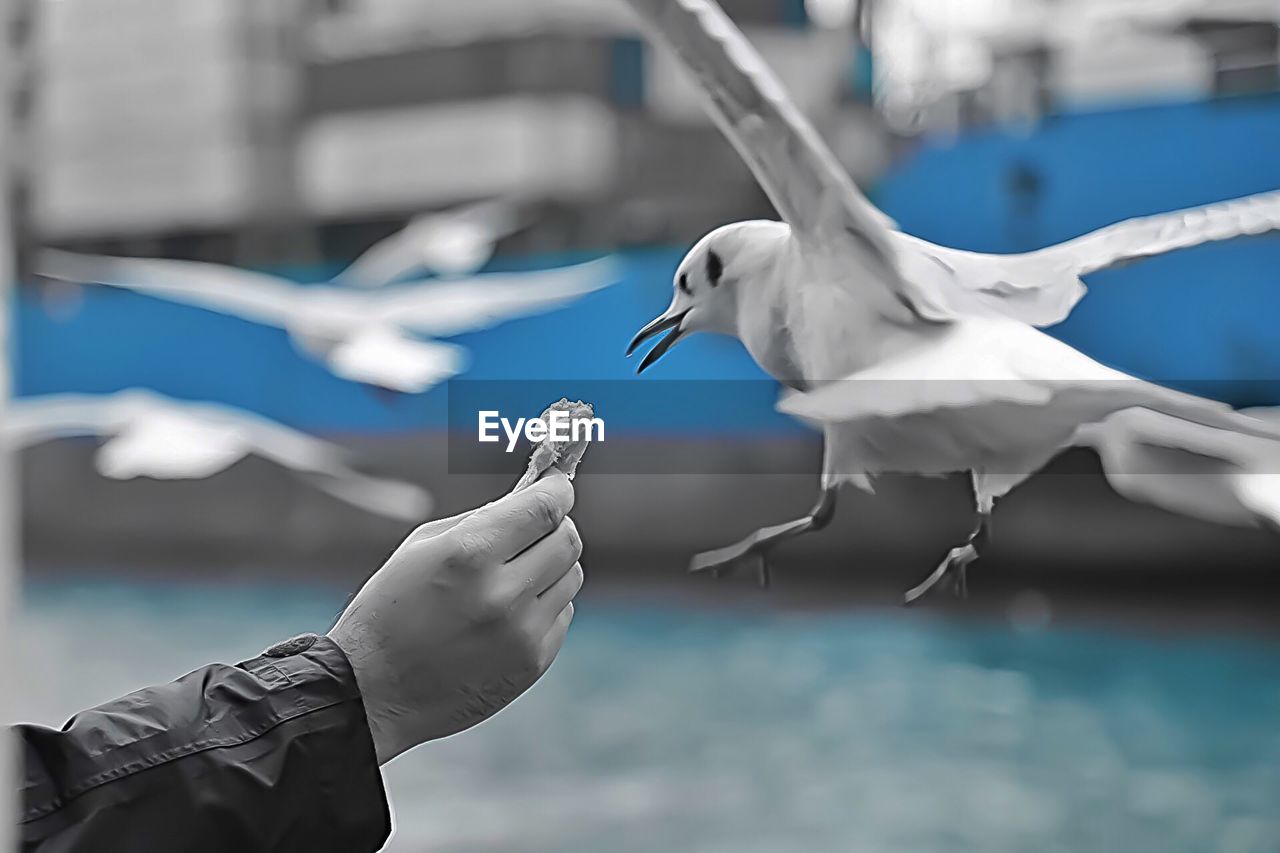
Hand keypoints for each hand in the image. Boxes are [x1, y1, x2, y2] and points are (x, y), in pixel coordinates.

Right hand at [329, 470, 582, 763]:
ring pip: (571, 577)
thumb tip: (530, 501)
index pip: (544, 508)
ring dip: (551, 566)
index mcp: (469, 554)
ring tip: (514, 576)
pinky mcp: (533, 663)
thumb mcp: (420, 548)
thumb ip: (481, 520)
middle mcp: (503, 593)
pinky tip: (508, 614)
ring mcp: (522, 633)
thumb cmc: (389, 612)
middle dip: (555, 526)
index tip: (558, 485)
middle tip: (534, 528)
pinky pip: (562, 615)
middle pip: (568, 540)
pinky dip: (545, 605)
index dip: (557, 490)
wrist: (373, 694)